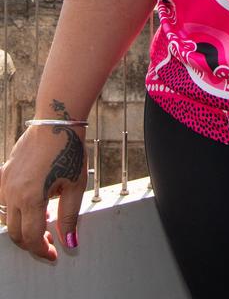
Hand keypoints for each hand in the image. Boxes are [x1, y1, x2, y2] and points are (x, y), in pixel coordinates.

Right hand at [0, 125, 86, 260]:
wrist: (57, 120)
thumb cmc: (68, 149)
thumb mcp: (74, 186)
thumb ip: (69, 217)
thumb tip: (70, 242)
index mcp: (31, 198)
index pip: (31, 238)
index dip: (42, 250)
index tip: (53, 254)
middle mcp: (13, 192)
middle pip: (16, 232)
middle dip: (31, 242)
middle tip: (49, 242)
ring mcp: (6, 182)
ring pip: (8, 217)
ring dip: (22, 226)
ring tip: (43, 222)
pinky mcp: (5, 172)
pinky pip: (4, 199)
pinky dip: (16, 208)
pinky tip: (32, 204)